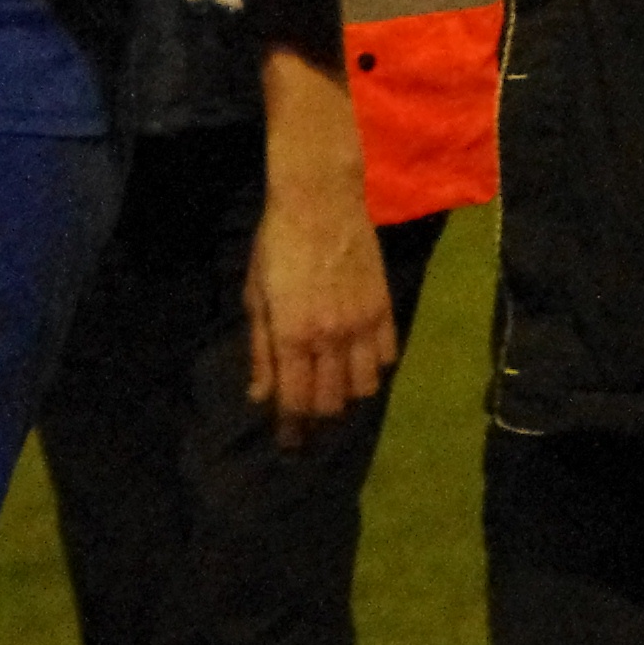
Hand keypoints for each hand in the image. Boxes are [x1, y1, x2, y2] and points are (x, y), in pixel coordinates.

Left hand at [243, 143, 397, 448]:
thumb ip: (260, 350)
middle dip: (317, 414)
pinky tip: (358, 358)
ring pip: (364, 387)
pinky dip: (374, 367)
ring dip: (348, 392)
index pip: (295, 401)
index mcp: (292, 335)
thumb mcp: (256, 296)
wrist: (321, 200)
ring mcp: (362, 324)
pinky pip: (387, 356)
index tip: (289, 443)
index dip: (291, 429)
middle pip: (332, 402)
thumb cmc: (277, 245)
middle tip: (307, 411)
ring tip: (334, 383)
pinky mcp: (385, 308)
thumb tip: (261, 395)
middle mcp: (330, 337)